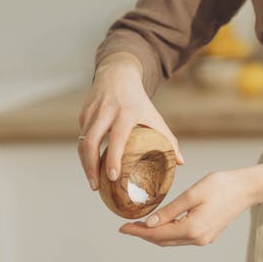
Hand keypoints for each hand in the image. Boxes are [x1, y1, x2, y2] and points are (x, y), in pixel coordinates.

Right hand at [78, 52, 182, 190]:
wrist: (117, 74)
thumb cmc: (139, 101)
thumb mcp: (155, 116)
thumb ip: (168, 139)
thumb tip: (180, 163)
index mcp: (126, 112)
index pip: (117, 138)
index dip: (113, 158)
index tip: (113, 177)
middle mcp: (106, 111)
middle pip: (90, 142)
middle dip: (90, 167)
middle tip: (96, 187)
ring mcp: (92, 112)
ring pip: (82, 142)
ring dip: (85, 165)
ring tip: (93, 182)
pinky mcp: (83, 114)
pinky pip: (81, 138)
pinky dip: (85, 155)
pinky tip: (91, 167)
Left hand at [119, 168, 256, 245]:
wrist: (246, 189)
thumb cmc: (222, 186)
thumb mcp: (192, 194)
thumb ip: (169, 211)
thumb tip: (150, 223)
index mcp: (192, 229)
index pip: (157, 234)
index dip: (138, 232)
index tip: (122, 228)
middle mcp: (197, 239)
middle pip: (163, 241)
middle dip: (143, 235)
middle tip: (127, 227)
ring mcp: (203, 239)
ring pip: (172, 240)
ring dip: (155, 235)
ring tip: (139, 226)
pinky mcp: (207, 235)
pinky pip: (181, 237)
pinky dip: (168, 233)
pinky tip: (161, 225)